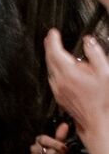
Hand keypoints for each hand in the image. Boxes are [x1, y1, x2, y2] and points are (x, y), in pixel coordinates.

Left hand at [46, 30, 108, 147]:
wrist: (98, 121)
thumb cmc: (104, 100)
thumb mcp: (106, 73)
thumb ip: (95, 54)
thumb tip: (88, 41)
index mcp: (69, 73)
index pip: (55, 52)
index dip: (52, 40)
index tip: (52, 32)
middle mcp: (59, 82)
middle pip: (49, 60)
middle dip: (49, 47)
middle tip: (50, 37)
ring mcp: (58, 90)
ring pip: (50, 69)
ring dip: (52, 58)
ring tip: (55, 49)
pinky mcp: (59, 97)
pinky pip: (54, 79)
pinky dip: (55, 69)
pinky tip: (62, 68)